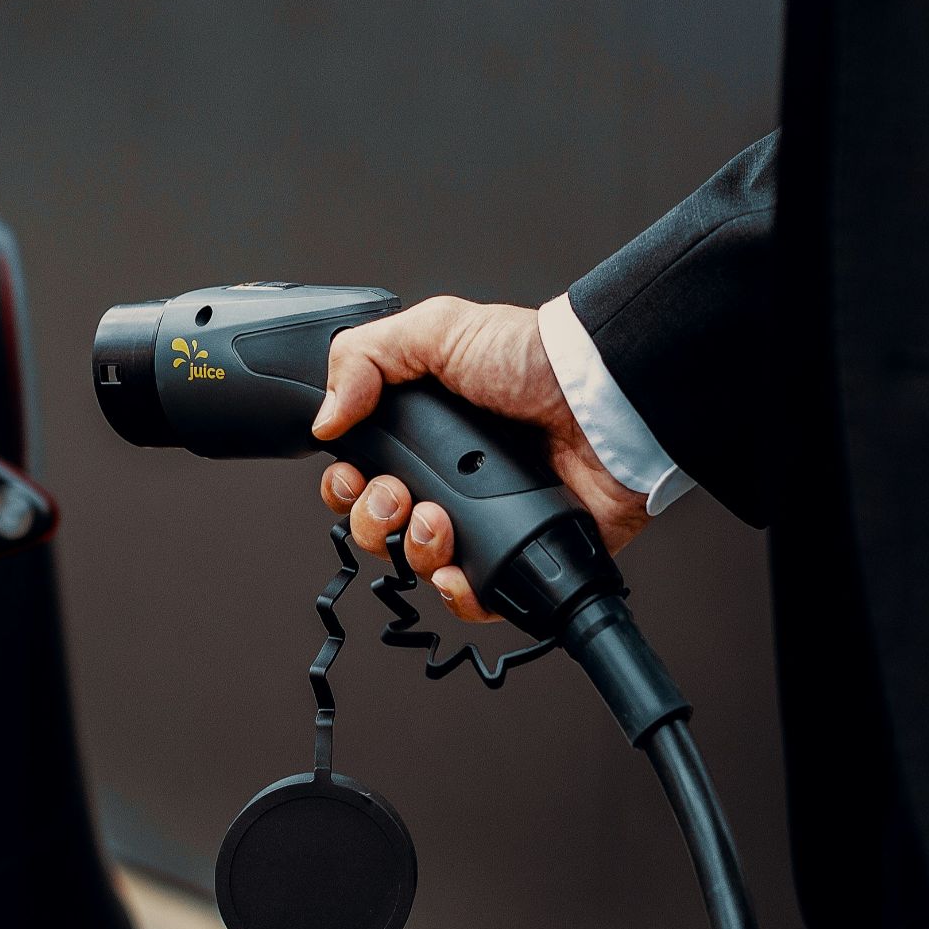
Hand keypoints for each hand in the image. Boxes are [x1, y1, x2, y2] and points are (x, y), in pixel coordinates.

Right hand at [311, 296, 647, 621]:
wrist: (603, 400)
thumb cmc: (534, 359)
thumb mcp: (437, 330)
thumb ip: (364, 358)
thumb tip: (324, 417)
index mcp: (425, 433)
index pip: (361, 475)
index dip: (346, 485)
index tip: (352, 475)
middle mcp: (450, 480)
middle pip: (379, 528)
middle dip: (373, 521)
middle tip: (398, 496)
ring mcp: (485, 520)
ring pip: (419, 565)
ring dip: (413, 550)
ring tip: (438, 520)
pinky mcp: (520, 554)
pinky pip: (474, 598)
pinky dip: (457, 593)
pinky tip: (459, 570)